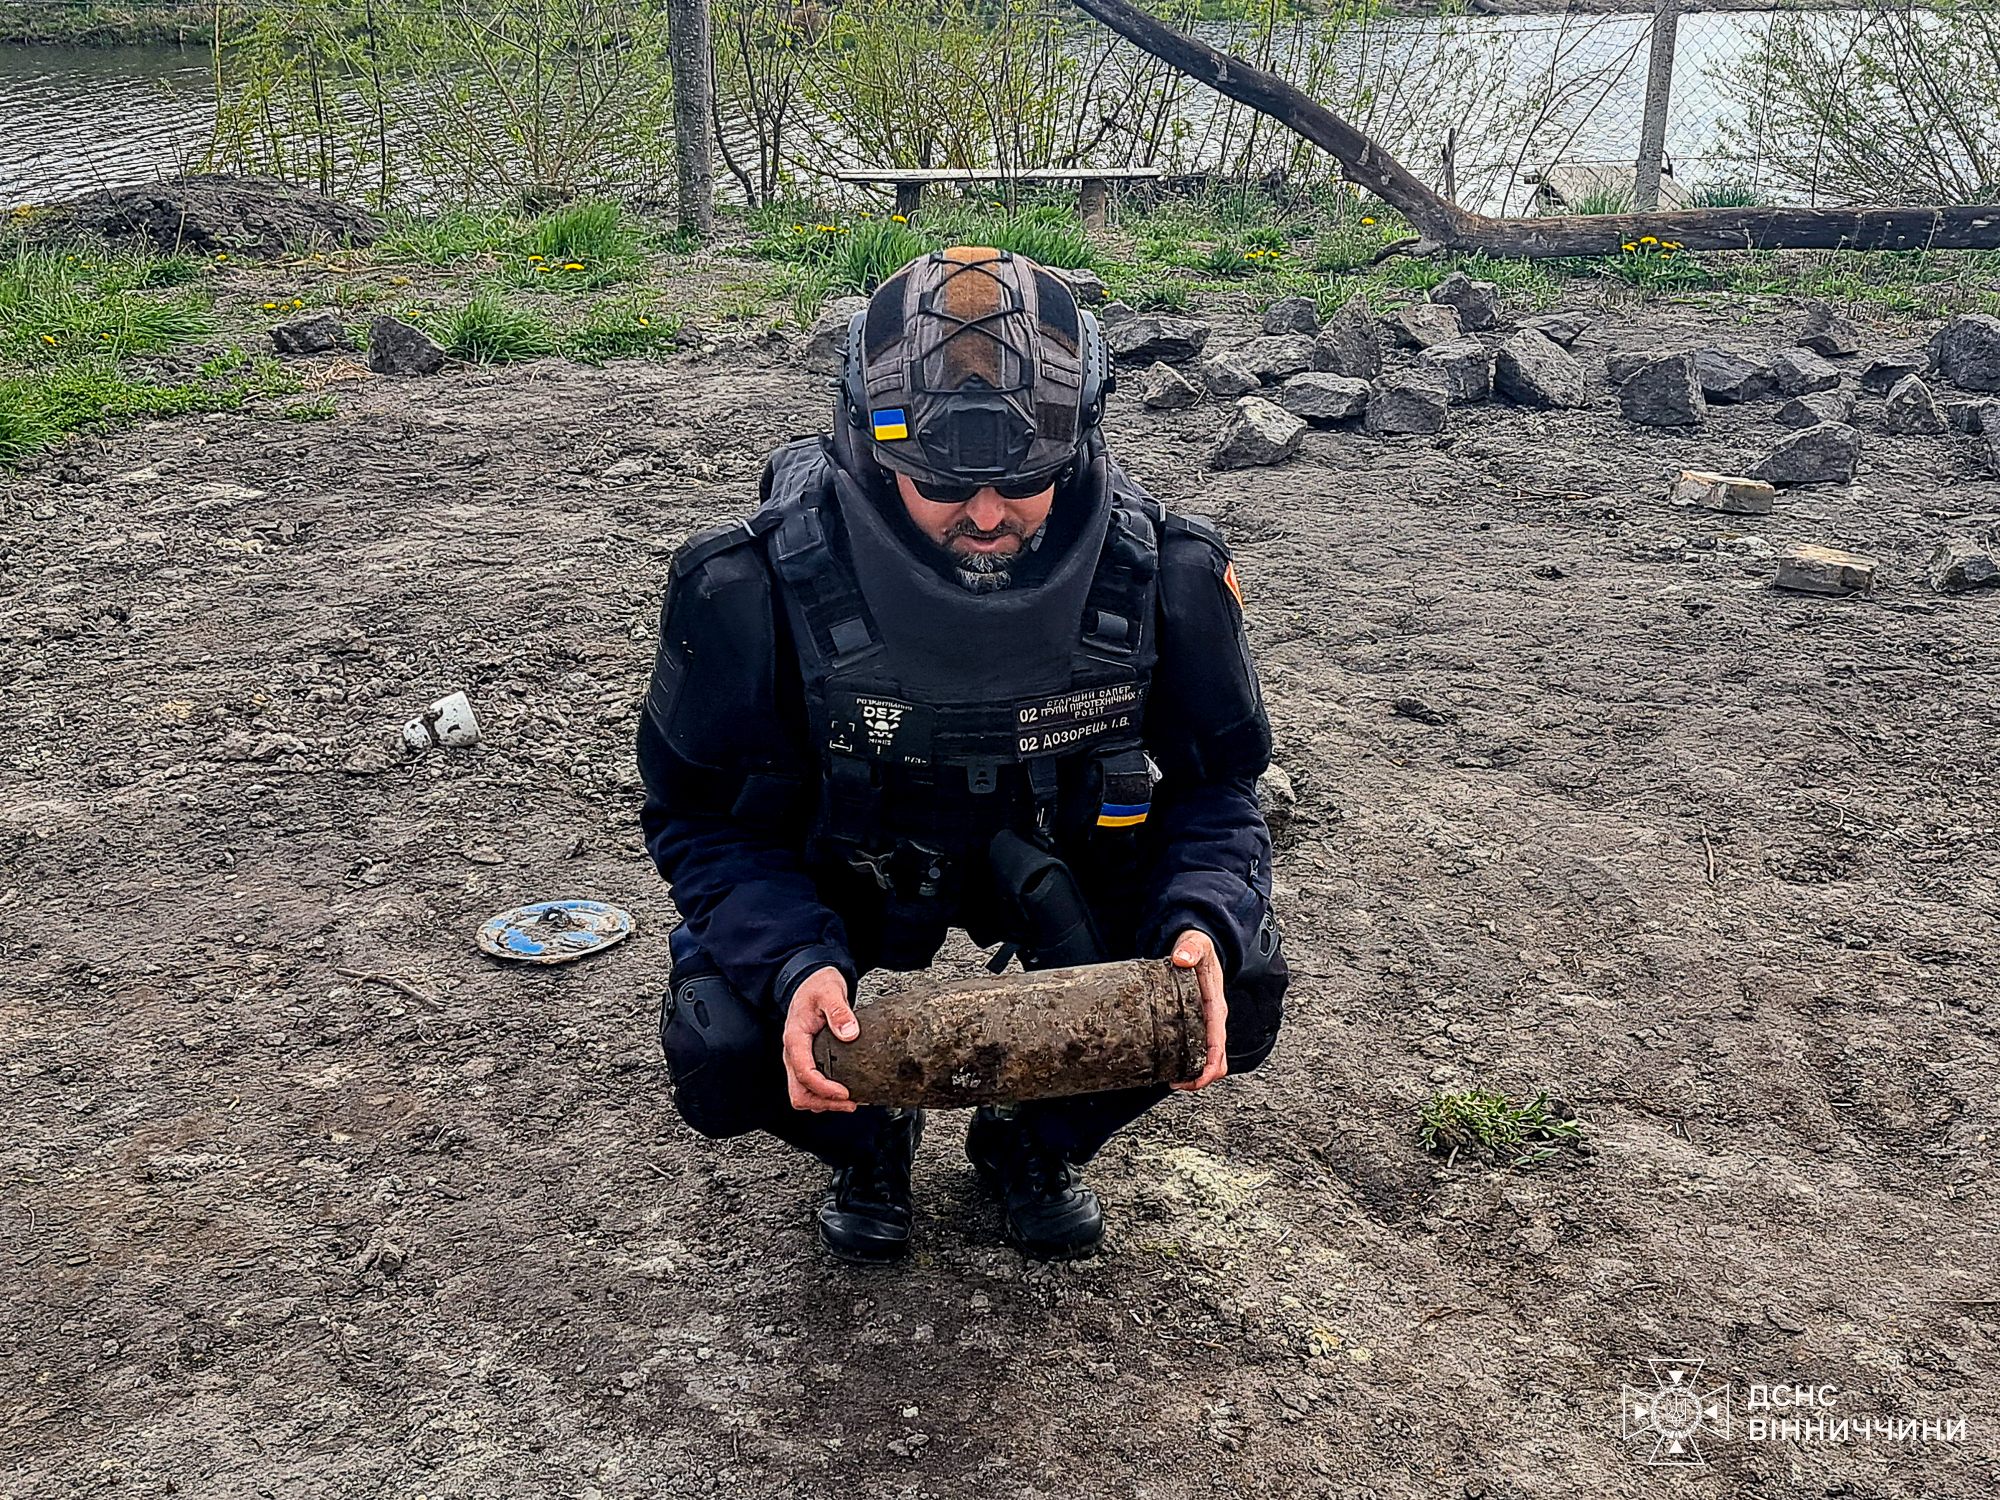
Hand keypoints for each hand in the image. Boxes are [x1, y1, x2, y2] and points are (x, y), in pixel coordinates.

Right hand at [782, 966, 858, 1113]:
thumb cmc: (817, 986)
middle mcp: (792, 1053)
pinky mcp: (806, 1061)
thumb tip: (849, 1033)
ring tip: (850, 1102)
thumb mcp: (830, 992)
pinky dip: (825, 1095)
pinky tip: (844, 1092)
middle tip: (850, 1104)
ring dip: (824, 1102)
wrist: (810, 981)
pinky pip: (810, 1086)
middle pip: (799, 1092)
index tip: (845, 1093)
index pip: (804, 1073)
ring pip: (802, 1094)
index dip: (824, 1088)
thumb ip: (839, 1011)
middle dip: (824, 1102)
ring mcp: (798, 1059)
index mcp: (795, 1038)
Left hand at [1168, 929, 1228, 1090]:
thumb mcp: (1195, 945)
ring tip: (1173, 1080)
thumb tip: (1181, 959)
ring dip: (1196, 1073)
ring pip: (1210, 1058)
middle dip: (1201, 1077)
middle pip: (1218, 1059)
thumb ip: (1190, 950)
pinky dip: (1190, 1062)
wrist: (1198, 944)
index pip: (1218, 1043)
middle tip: (1176, 1084)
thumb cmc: (1198, 947)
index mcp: (1216, 1006)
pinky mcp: (1198, 1023)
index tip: (1197, 1080)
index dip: (1210, 1066)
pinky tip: (1173, 1065)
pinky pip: (1200, 1049)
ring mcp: (1207, 1023)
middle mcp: (1215, 1019)